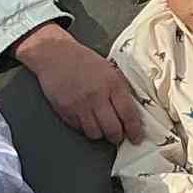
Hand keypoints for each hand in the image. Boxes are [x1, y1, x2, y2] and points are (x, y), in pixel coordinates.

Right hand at [15, 26, 140, 144]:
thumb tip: (131, 111)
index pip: (128, 113)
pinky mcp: (65, 111)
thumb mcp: (109, 70)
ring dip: (101, 134)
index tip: (137, 138)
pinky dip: (85, 128)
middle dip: (117, 136)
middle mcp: (97, 96)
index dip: (134, 129)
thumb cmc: (83, 61)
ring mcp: (80, 105)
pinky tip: (87, 120)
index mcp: (112, 84)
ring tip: (102, 128)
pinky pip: (79, 128)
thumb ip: (119, 90)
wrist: (55, 55)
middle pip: (112, 128)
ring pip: (95, 133)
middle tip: (118, 136)